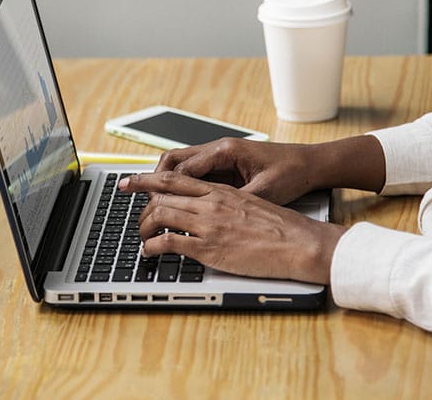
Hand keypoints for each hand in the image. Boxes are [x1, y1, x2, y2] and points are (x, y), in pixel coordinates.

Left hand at [118, 171, 346, 284]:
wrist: (300, 242)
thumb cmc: (282, 227)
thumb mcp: (251, 203)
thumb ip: (227, 203)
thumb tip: (211, 208)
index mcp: (221, 191)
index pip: (175, 179)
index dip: (148, 179)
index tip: (132, 181)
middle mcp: (211, 203)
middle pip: (162, 194)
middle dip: (140, 201)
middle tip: (131, 210)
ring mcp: (209, 224)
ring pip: (160, 215)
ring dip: (144, 226)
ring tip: (142, 235)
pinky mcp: (210, 248)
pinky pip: (169, 242)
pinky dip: (152, 246)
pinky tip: (149, 251)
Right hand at [155, 135, 386, 203]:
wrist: (312, 164)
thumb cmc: (292, 173)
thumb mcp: (263, 192)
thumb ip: (234, 202)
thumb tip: (209, 218)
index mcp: (225, 151)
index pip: (182, 168)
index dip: (162, 186)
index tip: (149, 202)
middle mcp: (218, 150)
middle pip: (173, 160)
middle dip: (153, 178)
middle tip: (135, 193)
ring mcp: (220, 157)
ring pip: (181, 165)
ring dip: (165, 181)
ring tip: (149, 200)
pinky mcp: (225, 166)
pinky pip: (195, 173)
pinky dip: (181, 185)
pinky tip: (175, 202)